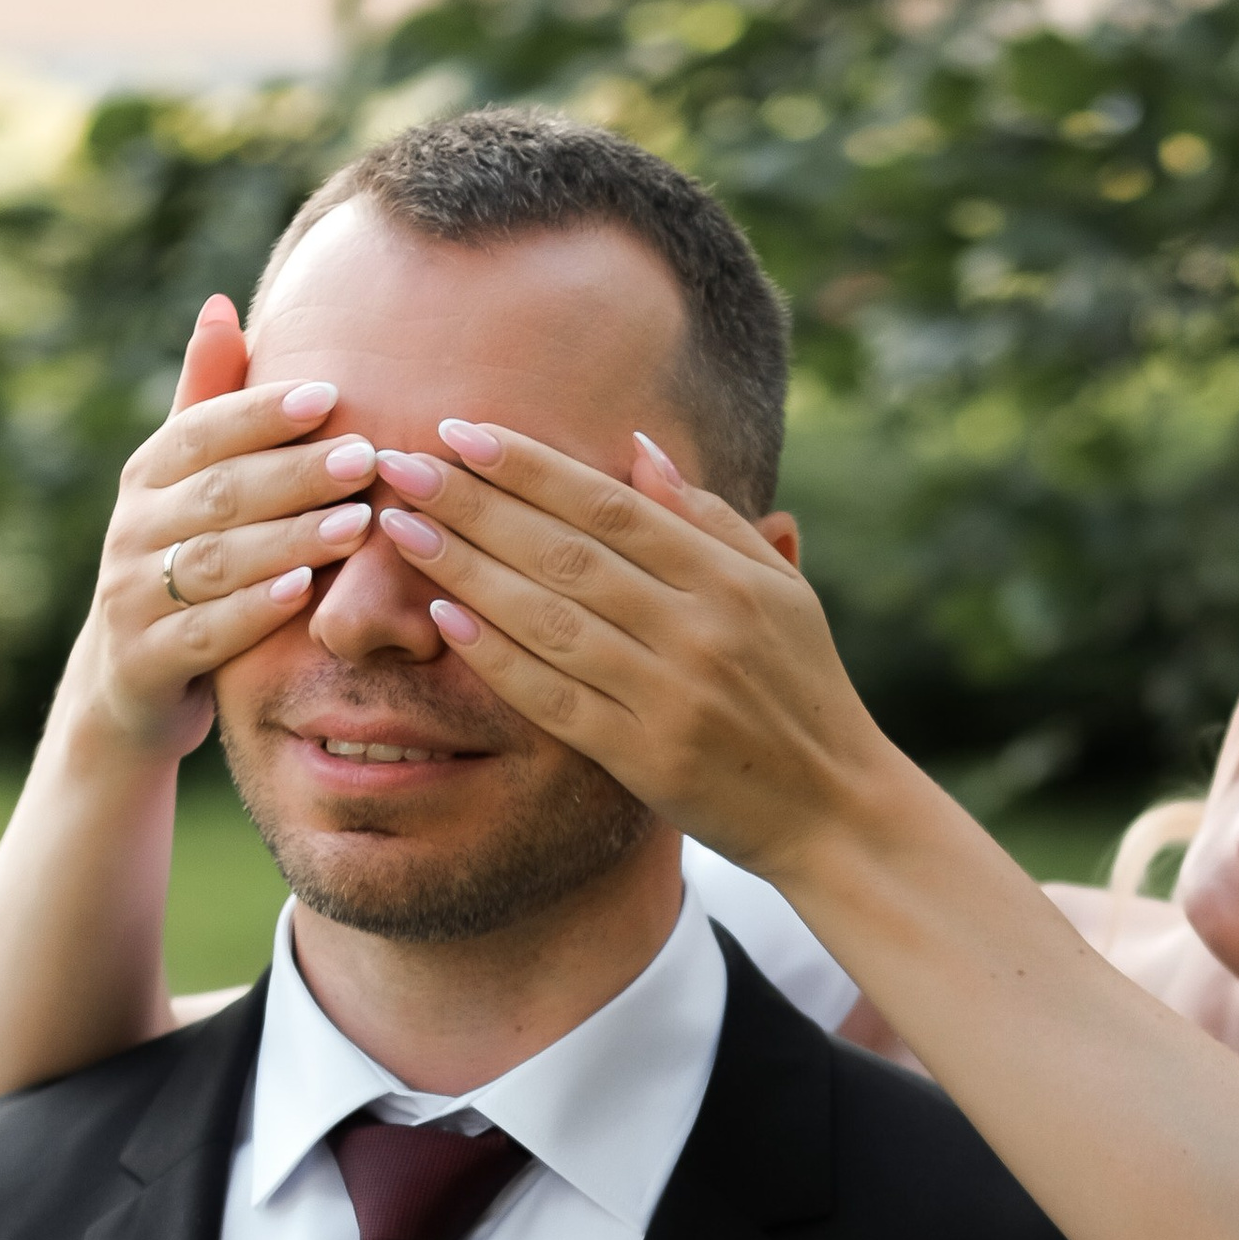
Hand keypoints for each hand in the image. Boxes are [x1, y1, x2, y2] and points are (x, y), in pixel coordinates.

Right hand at [65, 295, 384, 763]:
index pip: (201, 431)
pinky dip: (252, 610)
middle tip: (365, 458)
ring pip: (214, 560)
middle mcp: (131, 528)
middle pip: (217, 492)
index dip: (262, 412)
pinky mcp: (145, 659)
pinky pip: (204, 632)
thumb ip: (208, 404)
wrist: (130, 682)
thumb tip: (222, 305)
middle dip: (293, 473)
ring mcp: (132, 595)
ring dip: (286, 539)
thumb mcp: (187, 486)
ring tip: (354, 523)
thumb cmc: (182, 564)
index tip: (330, 395)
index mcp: (148, 477)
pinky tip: (303, 592)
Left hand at [370, 417, 894, 882]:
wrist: (836, 808)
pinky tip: (445, 618)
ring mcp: (671, 694)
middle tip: (402, 465)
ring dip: (469, 569)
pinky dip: (500, 658)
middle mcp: (700, 627)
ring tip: (404, 529)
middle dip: (476, 503)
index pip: (611, 505)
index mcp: (731, 577)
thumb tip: (636, 448)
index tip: (461, 431)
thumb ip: (708, 519)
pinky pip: (556, 699)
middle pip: (567, 551)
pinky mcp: (648, 758)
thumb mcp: (780, 591)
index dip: (531, 466)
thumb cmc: (803, 690)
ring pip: (551, 618)